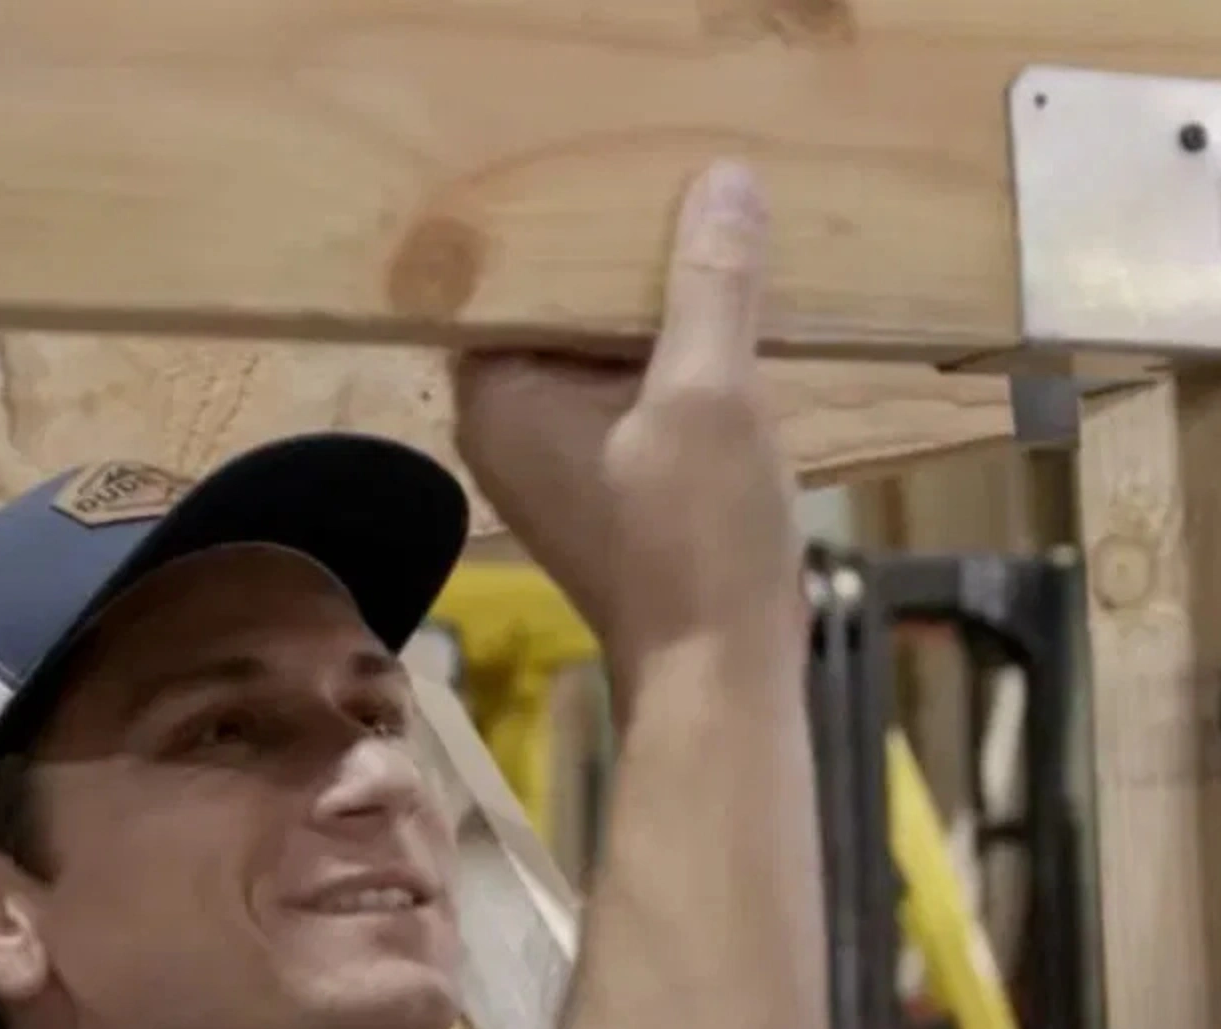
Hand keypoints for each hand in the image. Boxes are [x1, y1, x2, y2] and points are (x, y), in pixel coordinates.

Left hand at [450, 161, 803, 669]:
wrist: (722, 672)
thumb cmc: (696, 539)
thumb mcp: (710, 393)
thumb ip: (710, 284)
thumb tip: (723, 180)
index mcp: (495, 396)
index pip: (505, 271)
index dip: (556, 217)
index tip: (604, 164)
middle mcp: (507, 424)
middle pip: (556, 304)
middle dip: (614, 255)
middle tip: (668, 179)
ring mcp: (557, 458)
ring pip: (600, 348)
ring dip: (652, 306)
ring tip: (706, 231)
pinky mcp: (607, 481)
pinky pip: (630, 390)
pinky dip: (670, 359)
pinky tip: (724, 317)